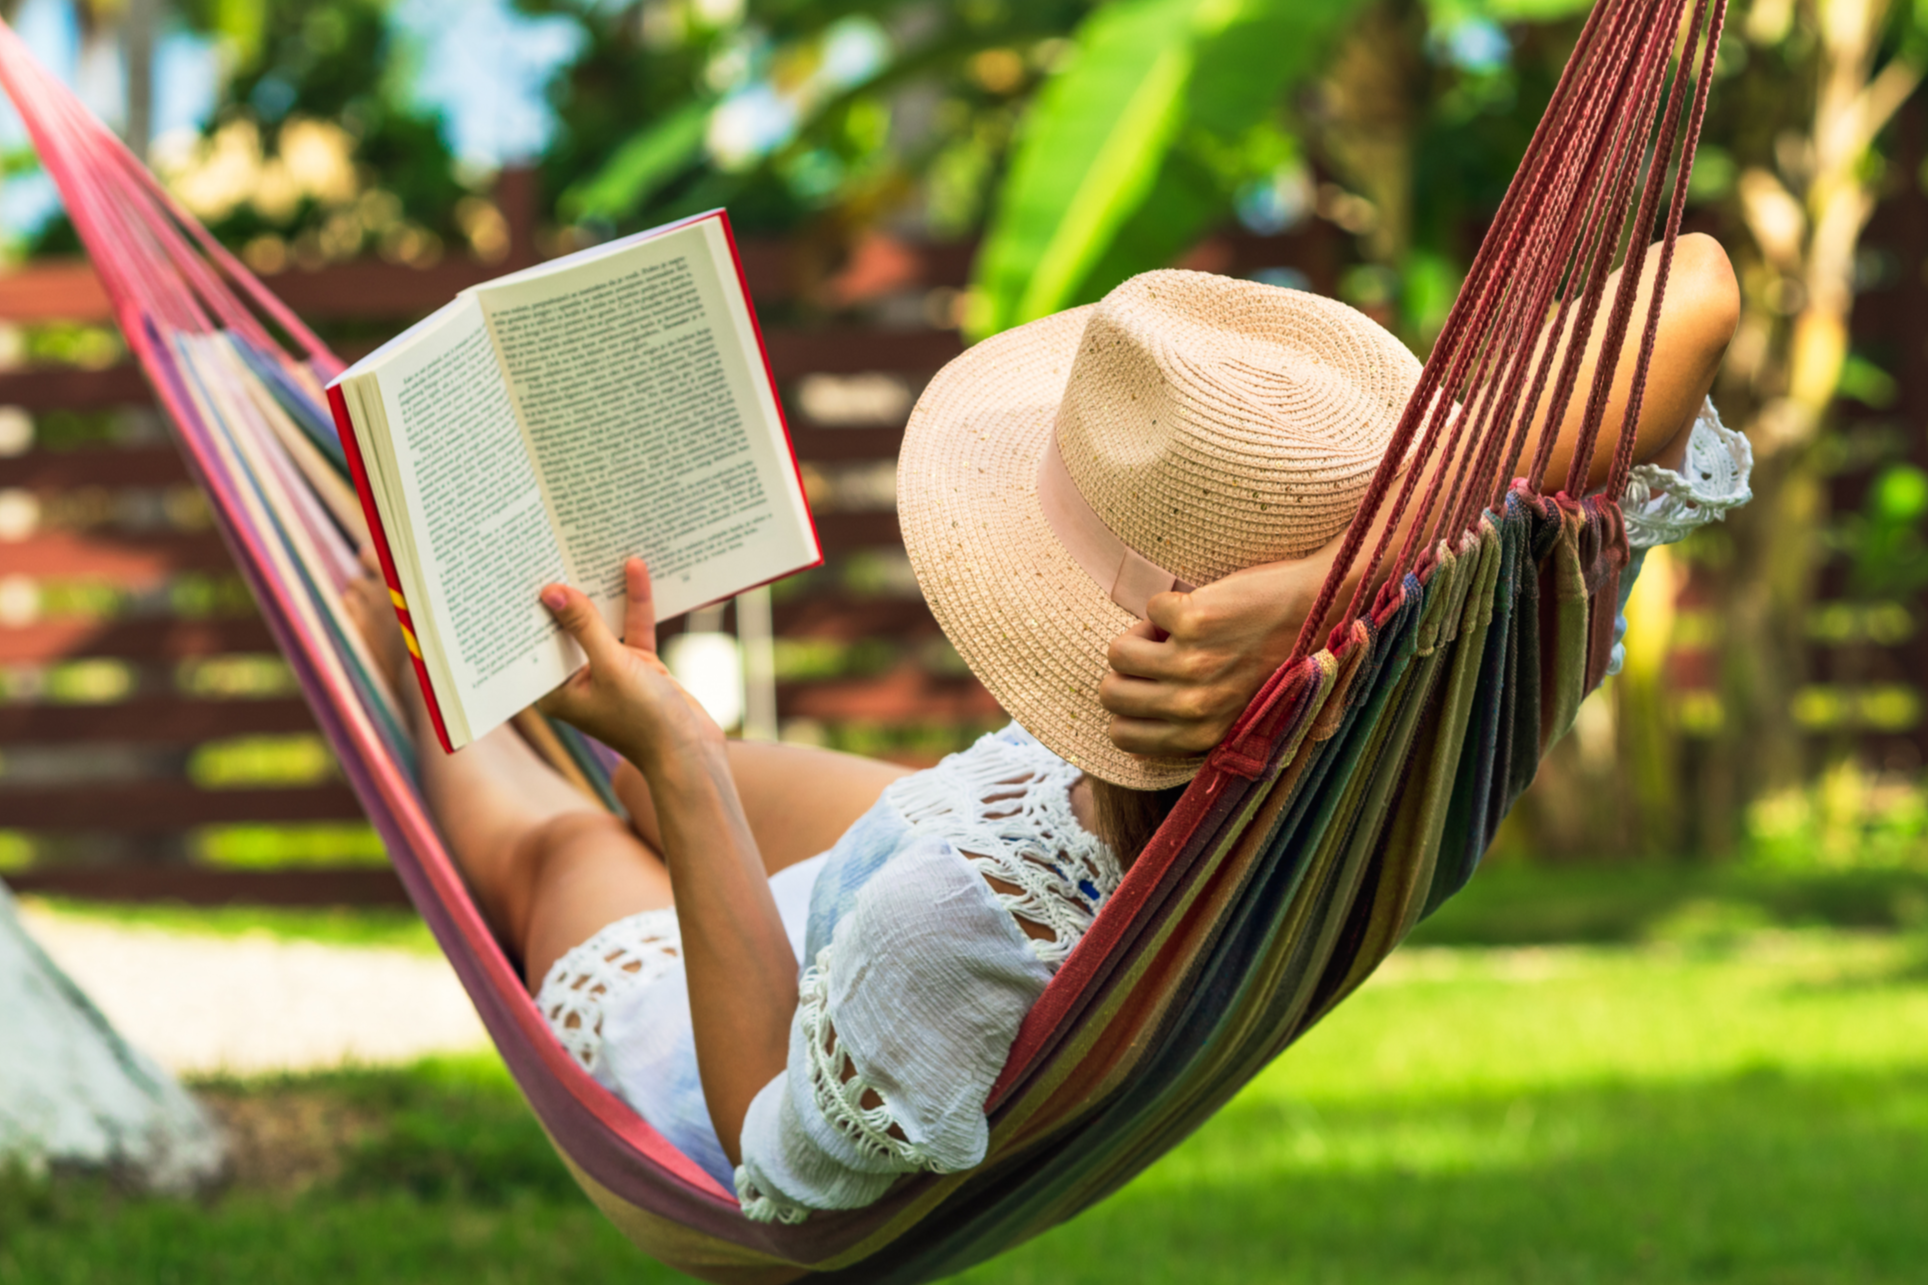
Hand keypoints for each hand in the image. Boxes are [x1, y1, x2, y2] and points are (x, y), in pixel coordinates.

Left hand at [536, 558, 722, 769]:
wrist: (692, 753)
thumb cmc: (644, 721)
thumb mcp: (612, 666)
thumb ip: (584, 627)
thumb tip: (553, 592)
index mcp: (556, 691)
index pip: (536, 642)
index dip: (531, 608)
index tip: (523, 570)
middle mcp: (578, 680)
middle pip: (568, 628)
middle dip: (569, 592)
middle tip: (555, 549)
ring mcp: (610, 672)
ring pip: (603, 623)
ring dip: (604, 593)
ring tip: (593, 551)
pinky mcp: (639, 667)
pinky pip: (632, 628)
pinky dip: (635, 603)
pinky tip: (634, 569)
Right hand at [1099, 556, 1330, 757]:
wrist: (1319, 609)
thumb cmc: (1278, 661)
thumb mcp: (1236, 713)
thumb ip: (1191, 727)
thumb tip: (1128, 726)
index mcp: (1202, 736)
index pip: (1122, 736)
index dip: (1129, 705)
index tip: (1152, 685)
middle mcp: (1195, 707)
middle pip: (1110, 693)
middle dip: (1127, 669)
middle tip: (1161, 653)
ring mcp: (1193, 663)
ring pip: (1119, 652)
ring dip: (1143, 634)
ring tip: (1179, 630)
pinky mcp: (1195, 621)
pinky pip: (1150, 609)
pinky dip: (1171, 603)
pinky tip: (1203, 607)